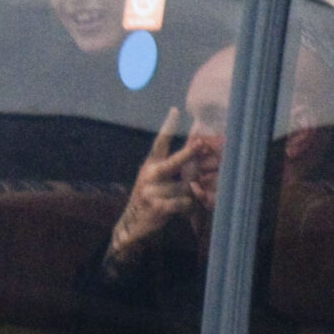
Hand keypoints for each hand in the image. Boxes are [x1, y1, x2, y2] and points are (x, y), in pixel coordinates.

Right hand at [107, 108, 199, 265]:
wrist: (133, 223)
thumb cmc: (152, 197)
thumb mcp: (158, 179)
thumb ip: (176, 168)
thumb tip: (197, 155)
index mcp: (151, 164)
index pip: (160, 142)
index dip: (168, 126)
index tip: (175, 110)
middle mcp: (150, 175)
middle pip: (173, 163)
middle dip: (187, 154)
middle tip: (200, 143)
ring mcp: (152, 191)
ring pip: (184, 188)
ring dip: (190, 195)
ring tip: (187, 200)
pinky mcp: (156, 206)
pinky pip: (182, 203)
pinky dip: (187, 207)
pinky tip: (183, 210)